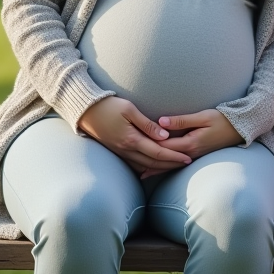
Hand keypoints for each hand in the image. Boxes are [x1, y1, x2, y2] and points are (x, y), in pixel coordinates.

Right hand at [78, 96, 192, 173]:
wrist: (86, 111)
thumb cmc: (109, 106)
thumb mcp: (130, 110)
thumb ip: (148, 124)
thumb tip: (165, 135)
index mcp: (131, 139)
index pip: (158, 152)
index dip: (174, 156)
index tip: (187, 157)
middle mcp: (126, 150)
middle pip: (153, 162)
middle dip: (171, 164)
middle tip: (187, 162)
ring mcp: (121, 152)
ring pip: (145, 166)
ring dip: (161, 167)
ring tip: (175, 165)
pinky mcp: (117, 151)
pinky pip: (135, 164)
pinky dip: (148, 167)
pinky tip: (154, 167)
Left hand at [135, 110, 243, 178]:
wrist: (239, 130)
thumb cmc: (222, 120)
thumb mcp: (203, 117)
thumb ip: (181, 120)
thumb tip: (161, 122)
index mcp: (190, 143)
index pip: (164, 145)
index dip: (149, 144)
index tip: (134, 140)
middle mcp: (190, 153)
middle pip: (165, 158)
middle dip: (148, 160)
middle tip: (129, 160)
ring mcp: (193, 156)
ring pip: (170, 164)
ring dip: (155, 167)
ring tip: (139, 172)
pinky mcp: (195, 155)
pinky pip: (177, 163)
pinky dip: (166, 167)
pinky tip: (158, 169)